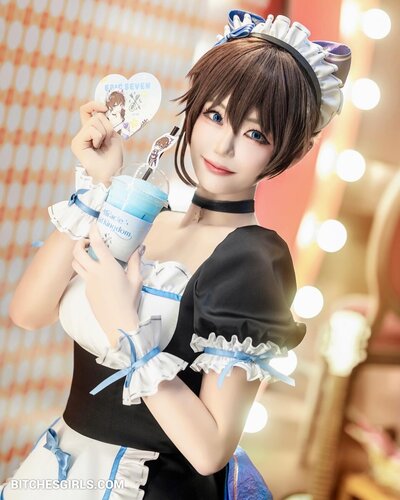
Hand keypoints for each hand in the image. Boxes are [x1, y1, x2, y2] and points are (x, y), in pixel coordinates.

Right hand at [71, 101, 122, 184]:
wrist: (111, 174)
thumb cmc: (113, 159)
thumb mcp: (114, 136)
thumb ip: (107, 123)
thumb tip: (103, 109)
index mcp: (92, 132)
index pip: (87, 110)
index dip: (95, 104)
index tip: (105, 107)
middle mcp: (83, 134)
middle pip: (95, 116)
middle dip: (107, 127)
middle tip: (108, 141)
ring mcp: (78, 138)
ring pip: (94, 121)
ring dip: (104, 133)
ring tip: (103, 146)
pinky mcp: (76, 143)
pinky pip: (91, 129)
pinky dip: (99, 137)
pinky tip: (97, 148)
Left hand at [71, 224, 142, 345]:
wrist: (118, 322)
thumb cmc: (129, 301)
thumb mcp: (136, 279)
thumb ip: (135, 262)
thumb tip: (140, 248)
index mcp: (108, 267)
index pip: (96, 243)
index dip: (93, 231)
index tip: (94, 225)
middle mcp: (95, 273)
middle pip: (77, 252)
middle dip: (79, 243)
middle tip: (87, 241)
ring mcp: (88, 283)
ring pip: (75, 264)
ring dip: (78, 256)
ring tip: (88, 255)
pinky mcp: (86, 292)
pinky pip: (83, 277)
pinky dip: (86, 270)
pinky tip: (97, 274)